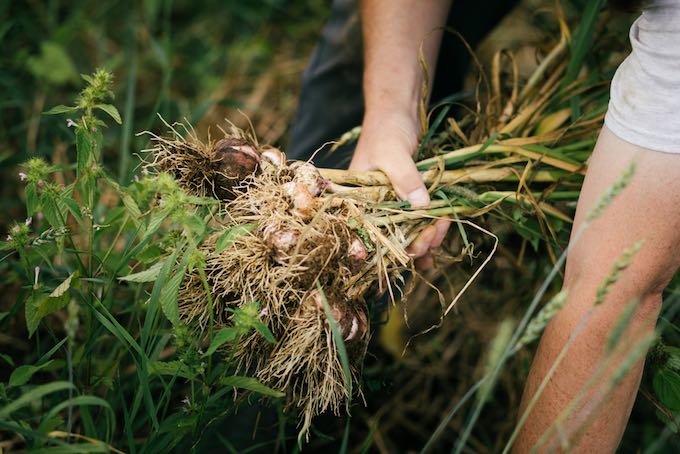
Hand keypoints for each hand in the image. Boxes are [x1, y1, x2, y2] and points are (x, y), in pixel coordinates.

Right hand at [350, 112, 449, 269]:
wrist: (397, 111)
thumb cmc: (386, 128)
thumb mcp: (393, 152)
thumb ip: (405, 178)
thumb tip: (421, 205)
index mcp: (359, 201)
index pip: (373, 235)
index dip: (394, 245)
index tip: (417, 240)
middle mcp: (373, 207)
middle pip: (393, 241)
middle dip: (416, 243)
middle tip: (436, 230)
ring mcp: (391, 205)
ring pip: (407, 235)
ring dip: (427, 238)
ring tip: (443, 225)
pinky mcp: (407, 200)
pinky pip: (418, 222)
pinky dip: (431, 227)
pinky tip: (444, 224)